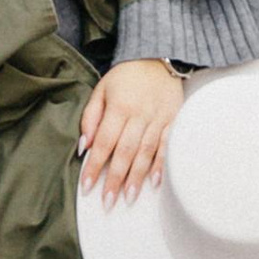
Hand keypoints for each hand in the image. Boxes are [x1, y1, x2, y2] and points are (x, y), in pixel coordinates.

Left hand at [78, 56, 182, 206]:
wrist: (159, 56)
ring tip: (129, 198)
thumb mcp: (102, 89)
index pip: (104, 142)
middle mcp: (139, 114)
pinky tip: (155, 183)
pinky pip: (166, 147)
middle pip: (125, 152)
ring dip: (137, 178)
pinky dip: (161, 166)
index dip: (95, 165)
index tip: (87, 186)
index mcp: (119, 106)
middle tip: (108, 201)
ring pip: (146, 153)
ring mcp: (158, 119)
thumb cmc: (126, 75)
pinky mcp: (173, 121)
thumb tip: (85, 145)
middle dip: (115, 179)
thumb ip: (91, 117)